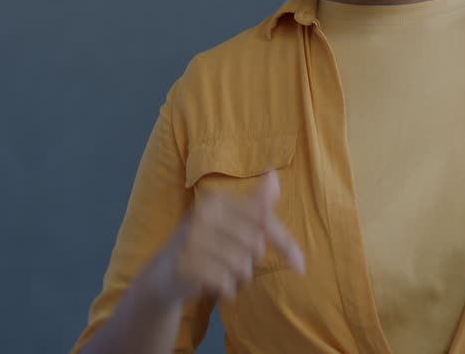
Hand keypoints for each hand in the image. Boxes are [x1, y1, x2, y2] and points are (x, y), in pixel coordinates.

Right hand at [145, 170, 304, 302]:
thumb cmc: (206, 246)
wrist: (164, 275)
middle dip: (252, 263)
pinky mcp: (184, 264)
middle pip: (255, 245)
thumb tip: (274, 173)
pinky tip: (217, 288)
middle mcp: (202, 214)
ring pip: (241, 265)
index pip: (263, 220)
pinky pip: (224, 281)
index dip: (285, 244)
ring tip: (225, 277)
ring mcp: (190, 239)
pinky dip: (227, 290)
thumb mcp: (231, 223)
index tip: (300, 266)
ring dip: (240, 279)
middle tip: (236, 267)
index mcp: (216, 201)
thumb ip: (256, 205)